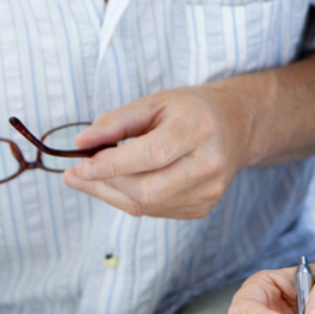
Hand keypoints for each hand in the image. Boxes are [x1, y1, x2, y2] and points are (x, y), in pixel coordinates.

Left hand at [63, 85, 250, 218]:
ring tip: (93, 177)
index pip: (152, 155)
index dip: (113, 165)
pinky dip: (131, 199)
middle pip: (148, 189)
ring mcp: (210, 191)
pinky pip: (155, 211)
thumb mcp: (154, 102)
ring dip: (113, 194)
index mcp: (198, 129)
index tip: (81, 166)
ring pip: (147, 206)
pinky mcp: (204, 208)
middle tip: (78, 173)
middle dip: (107, 184)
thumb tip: (81, 143)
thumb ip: (116, 121)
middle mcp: (209, 164)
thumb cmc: (190, 110)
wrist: (235, 125)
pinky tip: (124, 183)